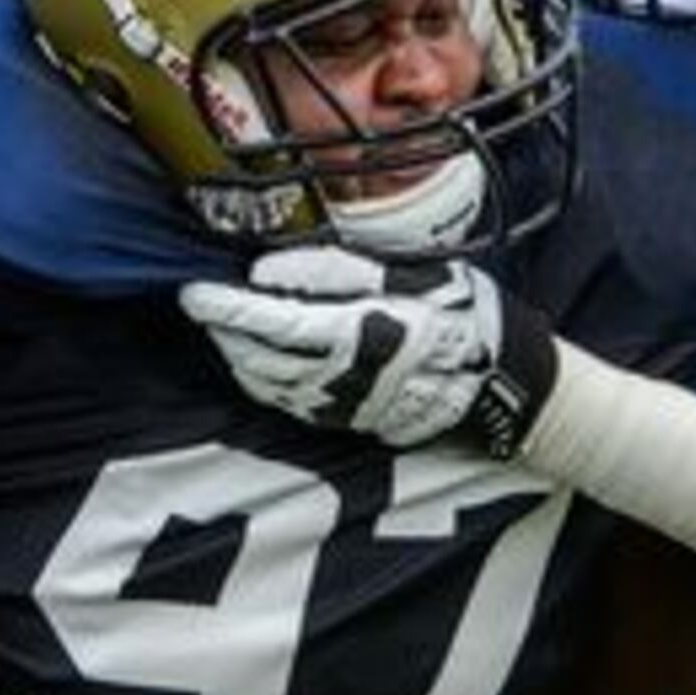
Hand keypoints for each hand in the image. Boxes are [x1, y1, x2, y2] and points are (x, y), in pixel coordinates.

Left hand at [180, 244, 558, 456]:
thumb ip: (334, 271)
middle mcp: (342, 377)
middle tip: (205, 304)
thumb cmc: (460, 314)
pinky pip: (290, 403)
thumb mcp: (405, 274)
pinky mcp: (350, 422)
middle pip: (259, 358)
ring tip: (228, 328)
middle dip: (225, 332)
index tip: (192, 294)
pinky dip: (265, 380)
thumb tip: (268, 271)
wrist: (503, 382)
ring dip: (239, 357)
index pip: (271, 323)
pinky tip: (262, 360)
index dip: (227, 310)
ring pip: (268, 385)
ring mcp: (344, 407)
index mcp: (356, 333)